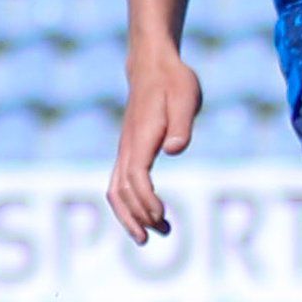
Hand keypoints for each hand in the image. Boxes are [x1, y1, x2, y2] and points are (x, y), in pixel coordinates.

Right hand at [109, 44, 201, 244]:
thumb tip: (175, 150)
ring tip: (151, 235)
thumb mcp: (186, 97)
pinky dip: (128, 204)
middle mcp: (127, 147)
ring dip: (130, 216)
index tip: (162, 216)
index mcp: (141, 136)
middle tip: (162, 233)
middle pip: (121, 190)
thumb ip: (181, 125)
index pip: (135, 176)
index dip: (146, 200)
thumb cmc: (174, 81)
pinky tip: (145, 215)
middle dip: (138, 216)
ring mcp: (125, 150)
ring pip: (115, 190)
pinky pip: (119, 184)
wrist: (153, 66)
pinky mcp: (128, 151)